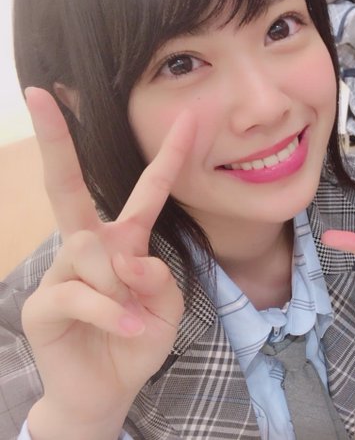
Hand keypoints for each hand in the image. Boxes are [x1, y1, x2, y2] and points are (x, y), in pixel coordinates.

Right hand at [21, 88, 193, 437]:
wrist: (108, 388)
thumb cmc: (139, 339)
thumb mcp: (167, 307)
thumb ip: (158, 278)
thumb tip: (129, 258)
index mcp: (124, 241)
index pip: (147, 192)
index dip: (169, 157)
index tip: (188, 118)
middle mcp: (88, 247)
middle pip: (69, 187)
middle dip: (56, 140)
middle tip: (39, 95)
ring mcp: (60, 272)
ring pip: (91, 251)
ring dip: (121, 287)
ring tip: (134, 318)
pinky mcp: (42, 303)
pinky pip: (80, 293)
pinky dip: (113, 313)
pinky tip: (129, 329)